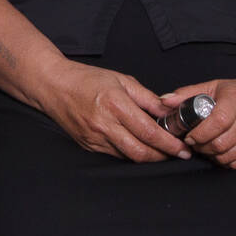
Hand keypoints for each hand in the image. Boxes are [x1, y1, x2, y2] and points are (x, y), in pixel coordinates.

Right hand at [37, 59, 186, 161]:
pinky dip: (130, 152)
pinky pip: (115, 155)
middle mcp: (104, 124)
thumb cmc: (86, 79)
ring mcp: (95, 138)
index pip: (149, 132)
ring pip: (129, 157)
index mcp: (114, 104)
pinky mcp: (88, 146)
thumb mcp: (121, 80)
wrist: (53, 85)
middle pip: (141, 152)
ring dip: (148, 156)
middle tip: (178, 153)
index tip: (183, 147)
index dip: (170, 143)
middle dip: (163, 156)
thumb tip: (169, 112)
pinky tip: (138, 146)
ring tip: (161, 150)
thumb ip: (147, 98)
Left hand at [160, 75, 235, 169]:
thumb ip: (187, 94)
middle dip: (203, 147)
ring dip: (214, 156)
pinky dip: (228, 161)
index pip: (217, 122)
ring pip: (230, 156)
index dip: (200, 134)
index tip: (190, 136)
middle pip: (221, 143)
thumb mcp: (214, 86)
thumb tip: (163, 101)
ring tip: (208, 148)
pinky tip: (222, 152)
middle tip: (196, 144)